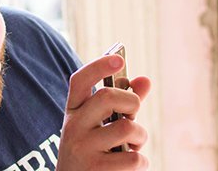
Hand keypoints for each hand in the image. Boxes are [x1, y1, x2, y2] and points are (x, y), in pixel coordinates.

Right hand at [56, 54, 150, 170]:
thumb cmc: (93, 154)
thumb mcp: (101, 127)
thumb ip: (122, 104)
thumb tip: (144, 80)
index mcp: (73, 112)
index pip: (79, 80)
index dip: (98, 66)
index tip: (118, 59)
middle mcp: (72, 127)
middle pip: (107, 96)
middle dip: (131, 102)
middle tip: (133, 114)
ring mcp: (82, 149)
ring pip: (126, 128)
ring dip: (140, 136)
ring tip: (133, 146)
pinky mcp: (95, 170)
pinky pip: (133, 158)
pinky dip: (141, 162)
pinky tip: (130, 166)